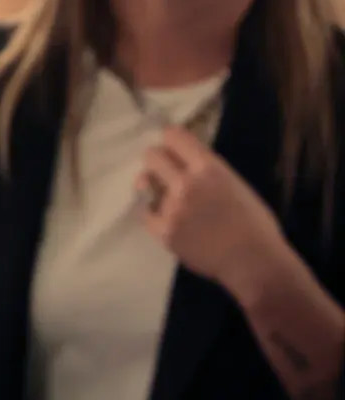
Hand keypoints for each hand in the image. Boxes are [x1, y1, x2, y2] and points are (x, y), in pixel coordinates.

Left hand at [138, 124, 288, 300]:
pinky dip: (154, 214)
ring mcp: (171, 208)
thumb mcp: (236, 185)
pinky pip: (145, 212)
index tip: (173, 148)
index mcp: (209, 169)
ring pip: (144, 184)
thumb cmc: (255, 225)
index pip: (174, 135)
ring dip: (153, 187)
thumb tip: (185, 160)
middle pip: (151, 155)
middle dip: (158, 161)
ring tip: (166, 197)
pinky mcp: (163, 230)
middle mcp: (186, 184)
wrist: (255, 263)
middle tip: (165, 172)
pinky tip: (167, 219)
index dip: (172, 140)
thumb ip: (208, 171)